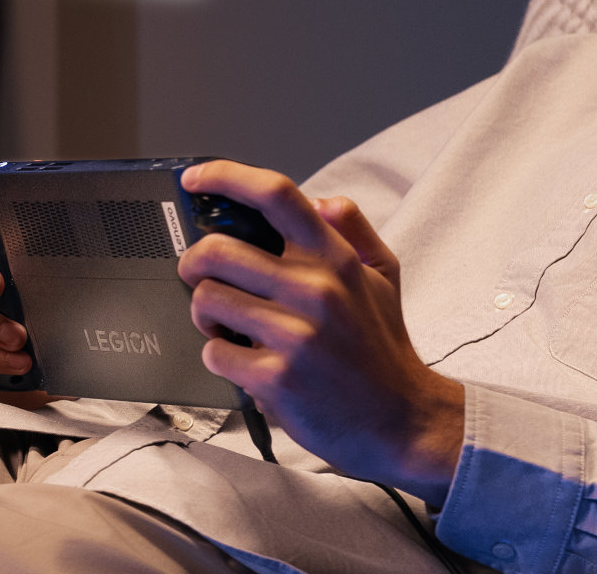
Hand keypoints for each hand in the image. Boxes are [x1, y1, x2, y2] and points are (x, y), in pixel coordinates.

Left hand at [177, 161, 464, 506]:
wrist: (403, 420)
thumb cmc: (384, 347)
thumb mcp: (385, 275)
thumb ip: (353, 228)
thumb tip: (317, 199)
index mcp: (335, 257)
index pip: (275, 194)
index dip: (225, 176)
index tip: (195, 178)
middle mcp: (315, 289)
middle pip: (217, 250)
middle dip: (193, 262)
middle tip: (197, 275)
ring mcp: (295, 334)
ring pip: (207, 300)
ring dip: (204, 314)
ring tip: (224, 325)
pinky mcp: (277, 378)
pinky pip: (215, 352)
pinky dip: (219, 356)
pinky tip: (242, 361)